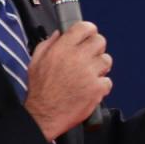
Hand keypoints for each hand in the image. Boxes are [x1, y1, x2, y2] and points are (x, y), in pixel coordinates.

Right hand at [24, 22, 112, 140]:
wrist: (44, 116)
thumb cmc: (40, 91)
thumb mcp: (36, 62)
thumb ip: (49, 43)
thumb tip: (59, 33)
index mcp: (63, 49)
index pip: (84, 27)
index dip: (88, 30)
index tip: (88, 34)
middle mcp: (78, 58)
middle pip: (100, 41)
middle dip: (96, 48)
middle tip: (89, 57)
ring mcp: (89, 73)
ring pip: (107, 60)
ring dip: (100, 67)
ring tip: (89, 75)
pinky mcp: (97, 88)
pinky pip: (108, 81)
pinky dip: (101, 85)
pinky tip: (90, 88)